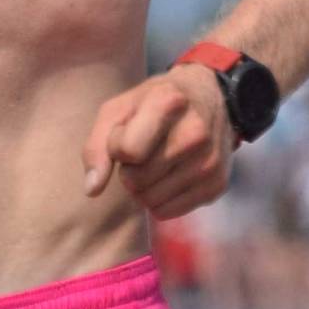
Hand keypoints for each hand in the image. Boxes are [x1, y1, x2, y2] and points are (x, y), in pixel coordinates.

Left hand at [81, 65, 233, 218]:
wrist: (209, 97)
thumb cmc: (153, 103)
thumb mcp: (119, 108)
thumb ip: (97, 145)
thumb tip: (92, 189)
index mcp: (167, 103)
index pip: (128, 150)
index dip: (117, 146)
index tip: (126, 132)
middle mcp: (195, 132)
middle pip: (137, 180)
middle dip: (129, 169)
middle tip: (141, 150)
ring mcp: (210, 160)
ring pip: (150, 200)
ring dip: (142, 187)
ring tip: (154, 162)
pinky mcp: (217, 185)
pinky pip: (168, 212)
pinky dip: (158, 200)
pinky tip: (168, 175)